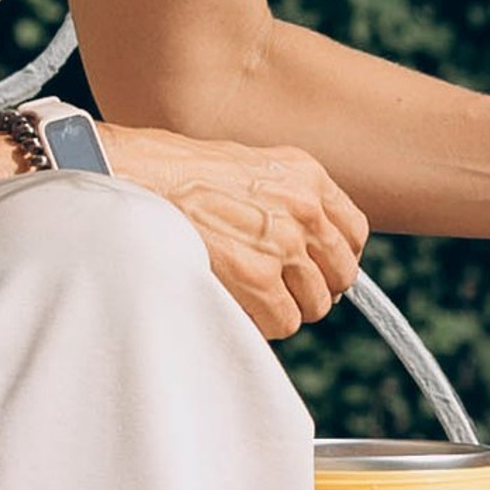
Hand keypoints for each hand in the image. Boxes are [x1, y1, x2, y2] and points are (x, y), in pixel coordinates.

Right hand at [96, 128, 368, 340]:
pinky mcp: (259, 277)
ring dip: (285, 306)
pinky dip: (264, 323)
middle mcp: (306, 209)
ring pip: (314, 303)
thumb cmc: (176, 174)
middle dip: (313, 287)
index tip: (317, 268)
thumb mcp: (249, 166)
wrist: (135, 178)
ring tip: (251, 296)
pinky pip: (285, 321)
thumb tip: (305, 240)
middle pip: (340, 274)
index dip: (335, 258)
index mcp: (308, 177)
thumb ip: (285, 198)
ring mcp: (285, 244)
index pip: (354, 233)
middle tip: (280, 289)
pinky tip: (238, 304)